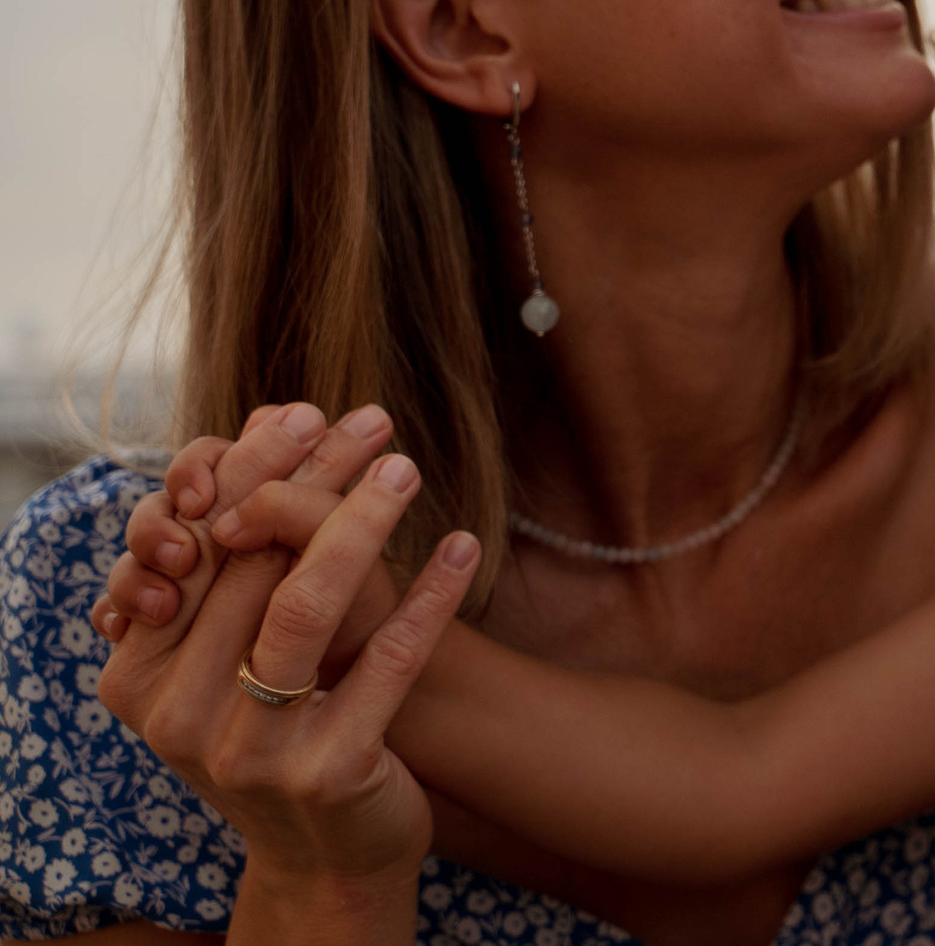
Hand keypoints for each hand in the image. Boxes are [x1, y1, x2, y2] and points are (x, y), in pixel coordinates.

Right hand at [95, 449, 480, 907]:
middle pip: (252, 565)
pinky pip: (387, 661)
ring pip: (306, 605)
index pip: (193, 547)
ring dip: (362, 523)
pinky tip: (463, 549)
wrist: (329, 855)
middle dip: (314, 480)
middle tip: (372, 422)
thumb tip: (272, 419)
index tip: (306, 412)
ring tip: (407, 468)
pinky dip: (429, 596)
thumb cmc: (284, 725)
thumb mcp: (239, 651)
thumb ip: (241, 559)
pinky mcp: (327, 771)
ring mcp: (249, 749)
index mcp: (139, 677)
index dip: (249, 473)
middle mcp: (178, 716)